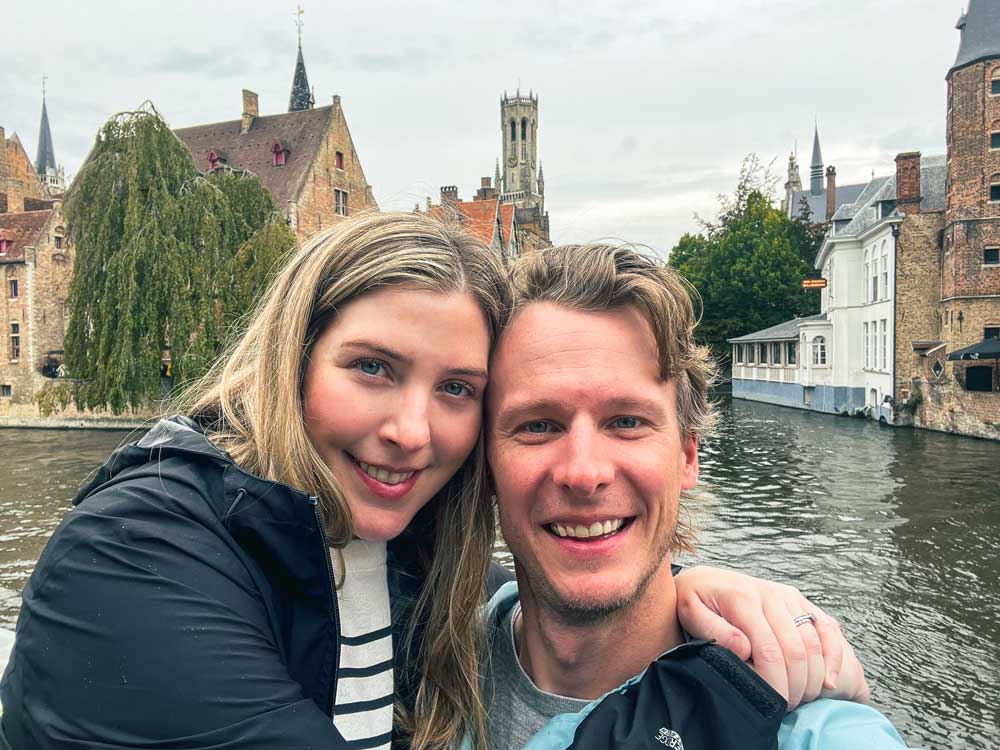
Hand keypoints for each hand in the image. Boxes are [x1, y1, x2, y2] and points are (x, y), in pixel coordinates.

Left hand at [674, 565, 869, 709]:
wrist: (706, 579)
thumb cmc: (696, 601)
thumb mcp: (690, 612)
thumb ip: (714, 631)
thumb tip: (744, 649)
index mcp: (743, 598)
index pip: (768, 650)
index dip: (774, 683)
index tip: (771, 705)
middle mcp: (770, 594)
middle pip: (796, 650)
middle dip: (795, 686)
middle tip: (786, 707)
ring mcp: (788, 596)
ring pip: (814, 642)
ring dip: (814, 678)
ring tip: (801, 699)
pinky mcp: (800, 601)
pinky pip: (827, 628)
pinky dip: (833, 657)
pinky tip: (830, 683)